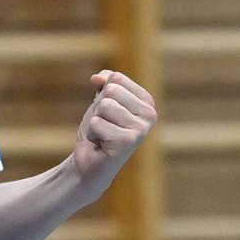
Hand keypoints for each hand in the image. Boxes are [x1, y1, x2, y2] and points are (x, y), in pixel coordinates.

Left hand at [68, 70, 157, 195]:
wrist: (89, 162)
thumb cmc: (98, 131)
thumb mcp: (100, 101)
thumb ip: (104, 83)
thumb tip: (98, 78)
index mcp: (147, 102)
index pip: (117, 78)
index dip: (102, 94)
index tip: (107, 113)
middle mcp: (150, 115)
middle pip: (111, 91)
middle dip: (98, 108)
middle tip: (103, 125)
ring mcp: (141, 129)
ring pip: (104, 105)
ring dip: (95, 121)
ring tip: (102, 135)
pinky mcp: (128, 141)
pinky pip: (97, 122)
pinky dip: (92, 133)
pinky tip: (100, 144)